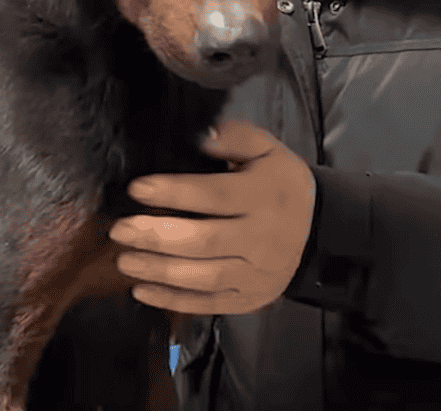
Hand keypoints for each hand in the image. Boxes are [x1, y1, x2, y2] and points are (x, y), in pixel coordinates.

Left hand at [108, 119, 316, 315]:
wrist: (320, 228)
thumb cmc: (280, 182)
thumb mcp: (268, 148)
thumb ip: (236, 137)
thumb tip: (202, 135)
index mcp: (263, 196)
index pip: (214, 195)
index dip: (174, 191)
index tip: (138, 188)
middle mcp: (261, 238)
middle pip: (203, 241)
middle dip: (156, 237)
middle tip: (120, 230)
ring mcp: (256, 273)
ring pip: (203, 277)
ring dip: (159, 271)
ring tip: (125, 259)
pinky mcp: (250, 298)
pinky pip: (209, 304)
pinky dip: (173, 301)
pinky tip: (143, 290)